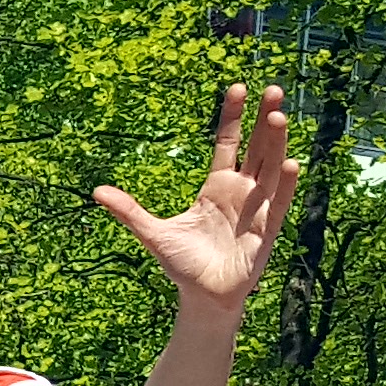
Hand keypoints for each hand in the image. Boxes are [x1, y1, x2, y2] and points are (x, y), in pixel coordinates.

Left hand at [90, 82, 300, 311]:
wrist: (202, 298)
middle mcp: (241, 192)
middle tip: (273, 90)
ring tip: (278, 116)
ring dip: (276, 144)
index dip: (233, 116)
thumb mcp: (153, 233)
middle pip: (257, 147)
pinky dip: (283, 185)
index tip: (238, 87)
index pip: (228, 142)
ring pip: (270, 169)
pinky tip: (289, 163)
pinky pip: (277, 203)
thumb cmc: (183, 265)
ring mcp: (256, 209)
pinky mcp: (265, 230)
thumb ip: (128, 211)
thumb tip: (96, 191)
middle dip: (264, 119)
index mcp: (216, 186)